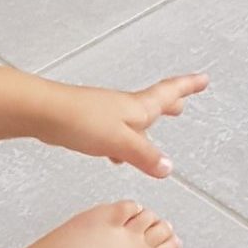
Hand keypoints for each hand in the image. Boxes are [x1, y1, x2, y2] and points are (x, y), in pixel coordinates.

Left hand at [48, 72, 207, 177]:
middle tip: (183, 101)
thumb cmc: (80, 120)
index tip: (203, 79)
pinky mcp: (89, 124)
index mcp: (136, 107)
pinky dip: (123, 141)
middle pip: (153, 102)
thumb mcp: (120, 142)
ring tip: (154, 130)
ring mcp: (106, 114)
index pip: (169, 93)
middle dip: (171, 102)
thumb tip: (167, 168)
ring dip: (147, 123)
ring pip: (133, 119)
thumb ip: (145, 156)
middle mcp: (124, 108)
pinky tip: (116, 154)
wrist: (44, 113)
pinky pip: (114, 132)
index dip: (188, 86)